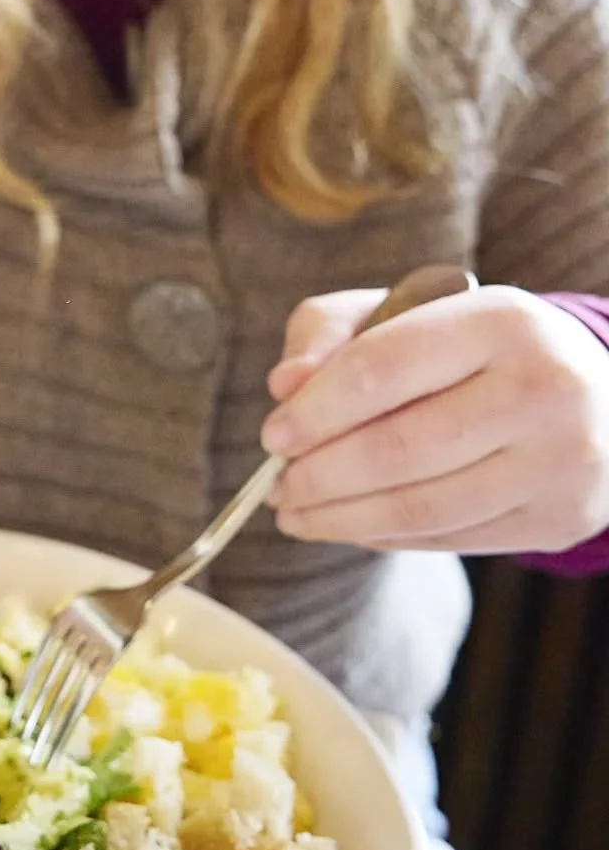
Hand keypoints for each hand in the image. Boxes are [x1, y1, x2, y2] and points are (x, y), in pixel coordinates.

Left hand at [259, 284, 608, 553]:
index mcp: (501, 320)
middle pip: (399, 449)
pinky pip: (450, 537)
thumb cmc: (474, 348)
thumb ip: (331, 331)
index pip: (383, 368)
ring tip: (295, 514)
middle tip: (276, 485)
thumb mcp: (405, 311)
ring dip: (341, 518)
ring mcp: (560, 461)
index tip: (272, 436)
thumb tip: (284, 385)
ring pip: (423, 506)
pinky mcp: (558, 517)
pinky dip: (385, 537)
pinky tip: (349, 525)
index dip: (315, 410)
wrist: (598, 397)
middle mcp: (543, 389)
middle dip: (319, 475)